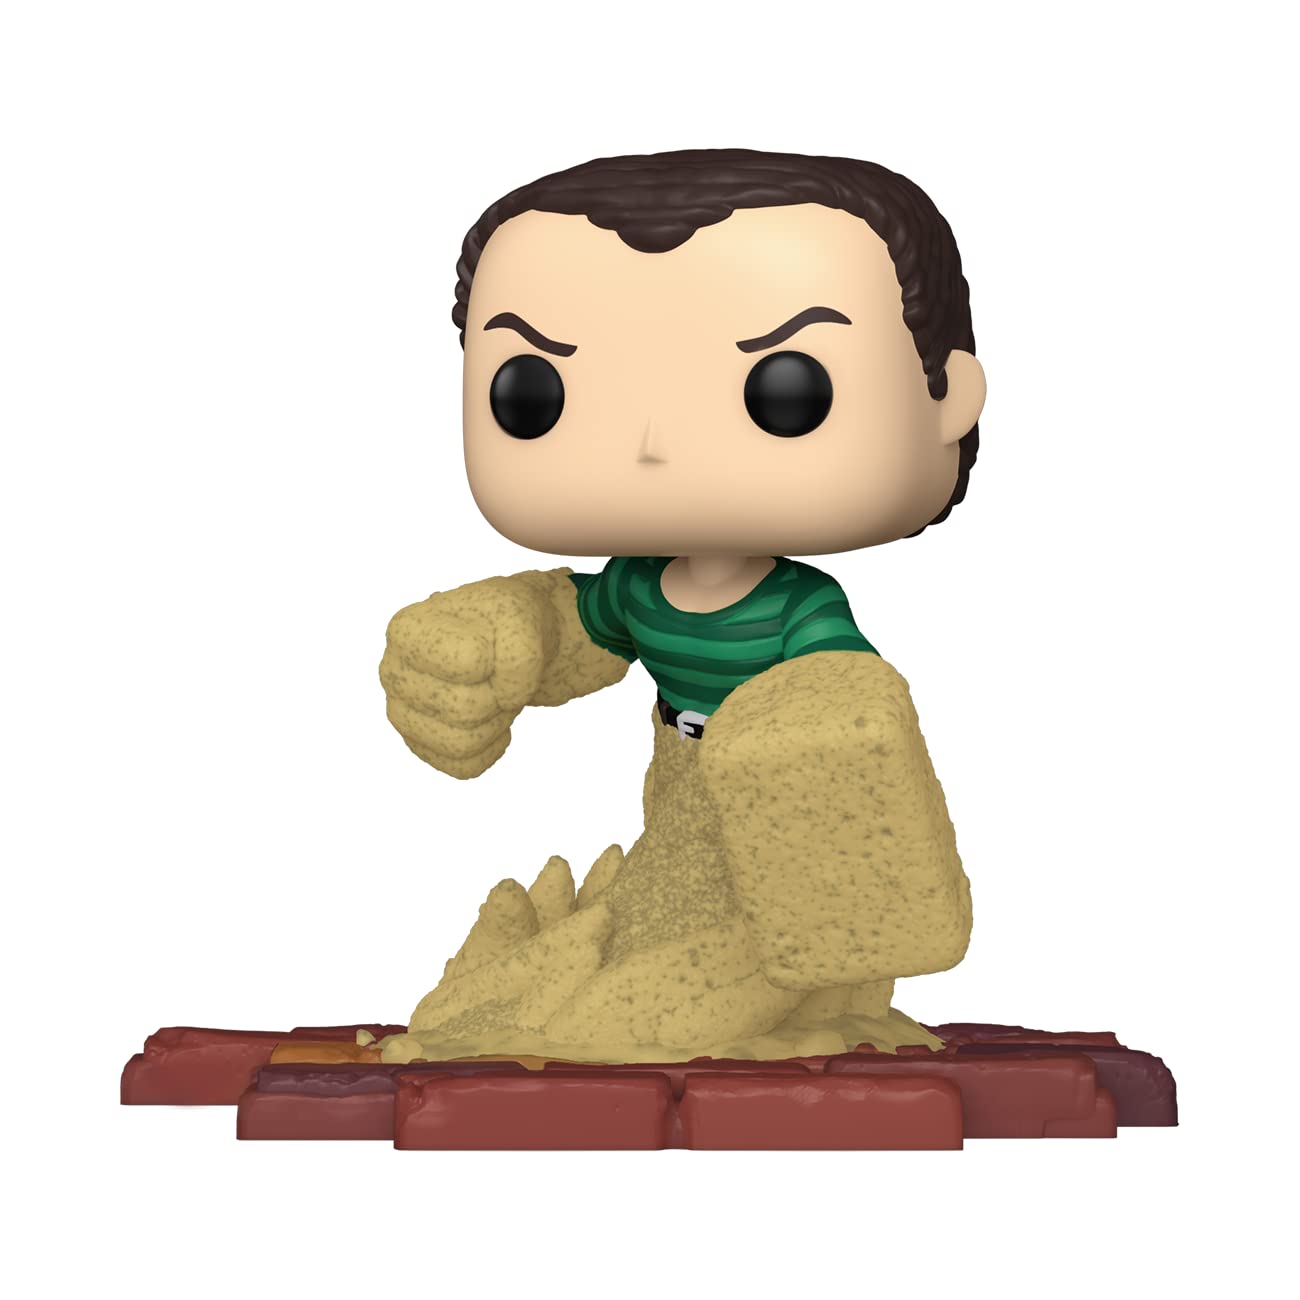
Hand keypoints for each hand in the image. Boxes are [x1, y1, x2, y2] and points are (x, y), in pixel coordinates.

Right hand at [380, 573, 554, 778]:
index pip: (470, 663)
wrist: (506, 640)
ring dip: (495, 721)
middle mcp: (393, 674)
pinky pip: (464, 767)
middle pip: (465, 710)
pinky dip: (492, 747)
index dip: (500, 657)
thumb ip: (520, 655)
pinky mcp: (421, 746)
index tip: (496, 643)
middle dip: (500, 694)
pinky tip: (492, 721)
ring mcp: (403, 714)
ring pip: (461, 745)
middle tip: (499, 672)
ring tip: (494, 694)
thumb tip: (505, 699)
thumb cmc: (504, 624)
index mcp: (405, 632)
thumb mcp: (522, 617)